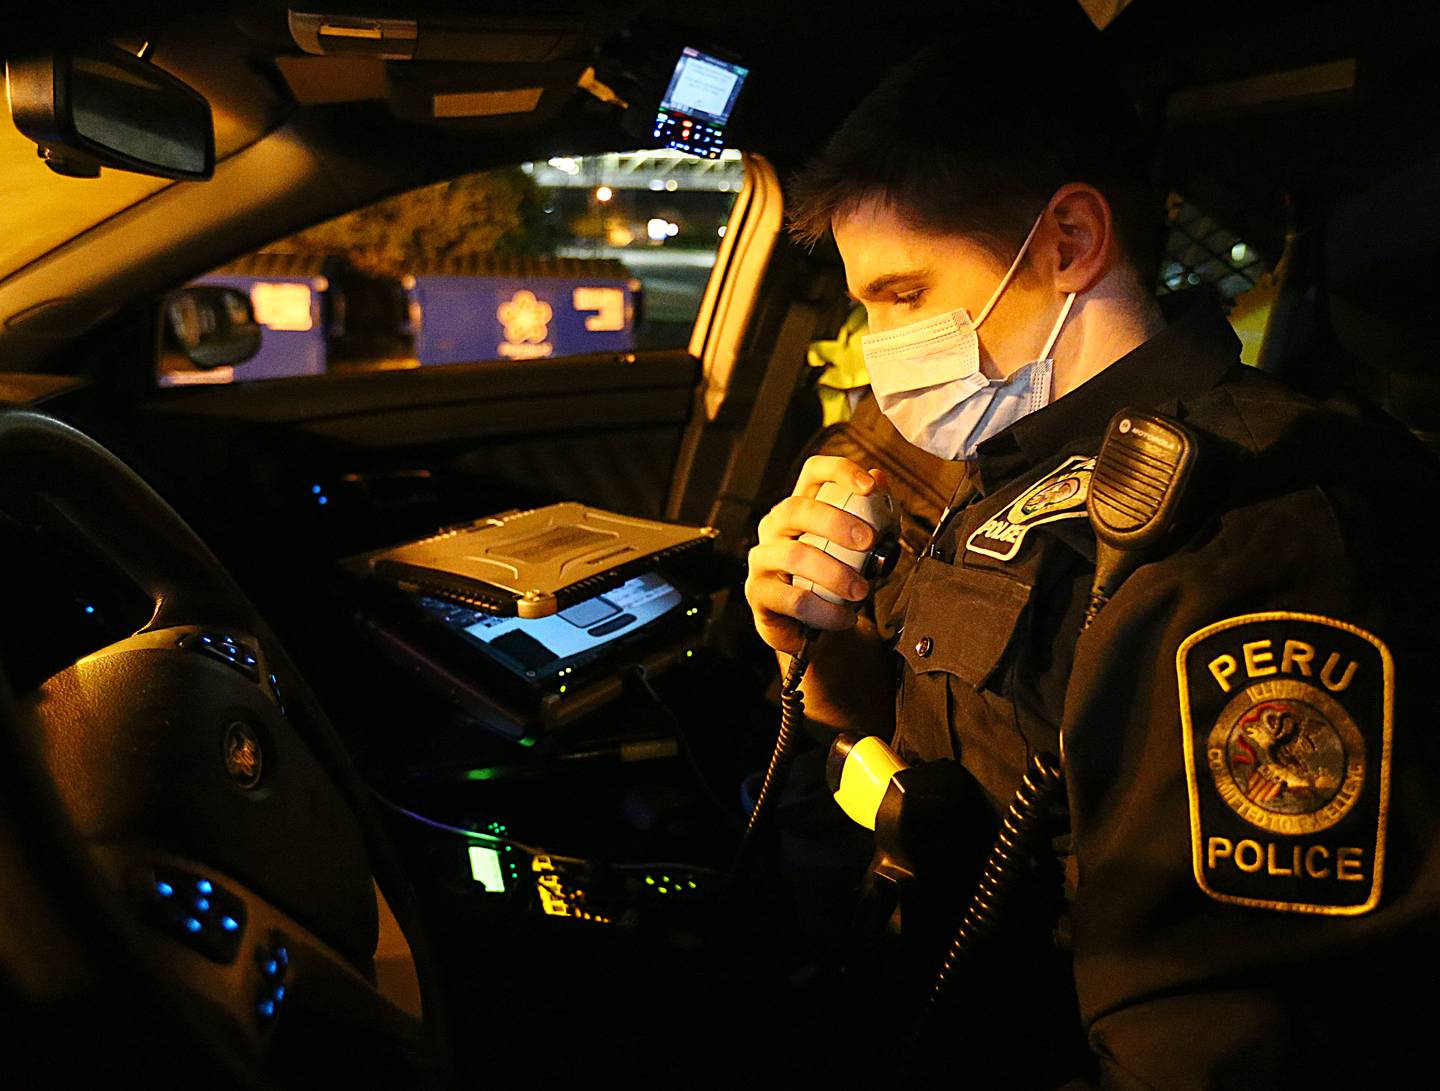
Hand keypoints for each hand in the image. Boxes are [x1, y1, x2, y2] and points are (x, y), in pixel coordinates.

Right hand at [745, 456, 890, 655]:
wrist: (812, 626)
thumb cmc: (832, 579)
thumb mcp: (858, 548)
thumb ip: (872, 515)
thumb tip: (881, 478)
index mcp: (802, 507)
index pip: (814, 473)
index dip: (840, 471)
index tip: (869, 487)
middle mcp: (776, 527)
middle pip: (796, 508)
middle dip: (835, 522)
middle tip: (867, 542)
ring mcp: (763, 558)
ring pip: (793, 555)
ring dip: (834, 573)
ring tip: (860, 590)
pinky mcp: (758, 592)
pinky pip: (792, 599)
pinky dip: (825, 610)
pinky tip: (844, 616)